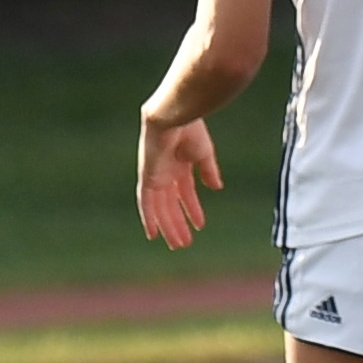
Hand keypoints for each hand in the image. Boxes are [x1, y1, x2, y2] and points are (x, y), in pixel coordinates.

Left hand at [137, 117, 220, 249]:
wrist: (173, 117)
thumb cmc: (190, 129)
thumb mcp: (204, 153)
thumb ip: (209, 171)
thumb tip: (216, 188)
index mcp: (180, 165)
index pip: (185, 193)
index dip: (192, 209)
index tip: (200, 225)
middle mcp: (165, 173)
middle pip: (170, 205)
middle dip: (178, 223)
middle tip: (185, 243)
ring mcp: (155, 177)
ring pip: (160, 208)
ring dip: (168, 226)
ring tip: (177, 244)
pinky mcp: (147, 178)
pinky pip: (146, 203)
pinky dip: (149, 219)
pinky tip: (153, 234)